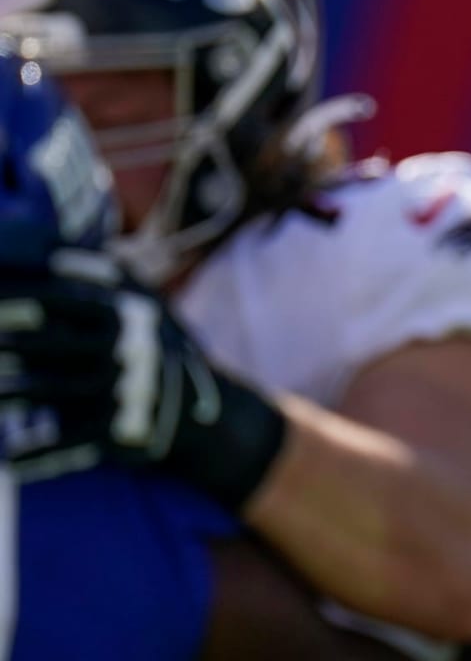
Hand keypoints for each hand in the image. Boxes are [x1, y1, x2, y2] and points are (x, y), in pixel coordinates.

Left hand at [0, 251, 284, 508]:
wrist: (209, 416)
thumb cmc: (165, 350)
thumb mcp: (151, 306)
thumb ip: (111, 279)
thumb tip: (56, 253)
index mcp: (131, 313)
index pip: (67, 298)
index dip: (24, 295)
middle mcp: (129, 348)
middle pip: (55, 344)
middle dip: (12, 342)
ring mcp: (125, 390)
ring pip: (53, 391)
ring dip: (11, 394)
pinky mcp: (121, 430)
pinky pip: (69, 441)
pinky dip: (36, 452)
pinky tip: (9, 458)